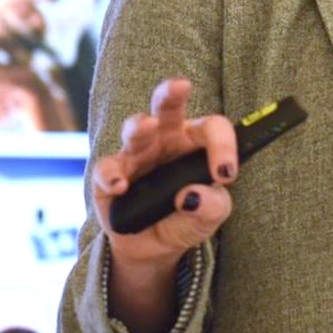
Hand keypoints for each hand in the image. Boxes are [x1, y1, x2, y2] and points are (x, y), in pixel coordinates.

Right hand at [90, 77, 239, 271]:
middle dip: (172, 93)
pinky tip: (120, 186)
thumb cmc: (187, 218)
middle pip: (168, 107)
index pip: (213, 128)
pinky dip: (111, 176)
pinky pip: (106, 169)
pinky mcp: (109, 176)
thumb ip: (212, 206)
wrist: (154, 247)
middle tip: (181, 85)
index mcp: (195, 142)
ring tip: (145, 126)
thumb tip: (194, 196)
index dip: (224, 145)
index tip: (226, 174)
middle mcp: (164, 140)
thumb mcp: (209, 217)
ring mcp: (134, 155)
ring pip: (135, 129)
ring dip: (139, 126)